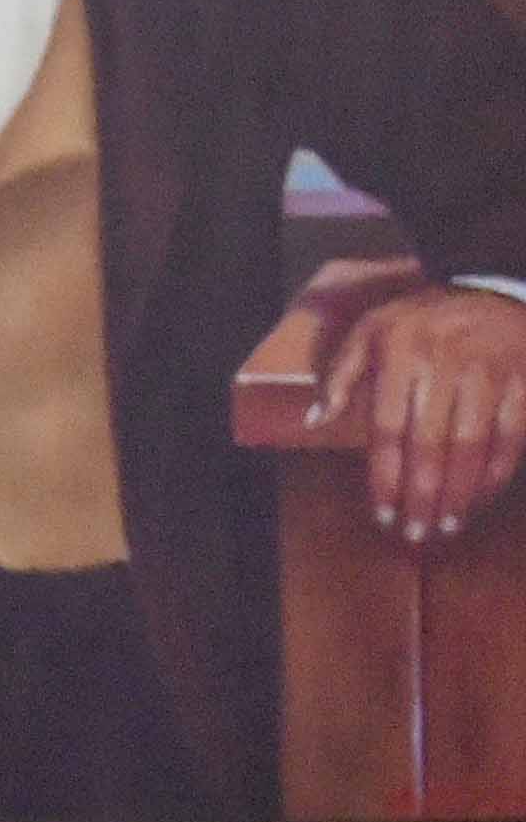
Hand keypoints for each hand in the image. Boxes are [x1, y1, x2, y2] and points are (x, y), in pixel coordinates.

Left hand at [319, 285, 525, 544]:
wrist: (492, 287)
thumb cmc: (422, 319)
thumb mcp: (370, 331)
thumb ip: (342, 375)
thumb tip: (315, 420)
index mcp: (403, 353)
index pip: (388, 428)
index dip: (385, 475)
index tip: (383, 513)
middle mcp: (447, 362)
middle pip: (431, 443)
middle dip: (422, 495)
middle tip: (416, 534)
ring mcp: (491, 371)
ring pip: (474, 444)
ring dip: (461, 492)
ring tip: (447, 526)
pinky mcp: (524, 380)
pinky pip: (512, 435)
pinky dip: (497, 472)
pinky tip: (481, 498)